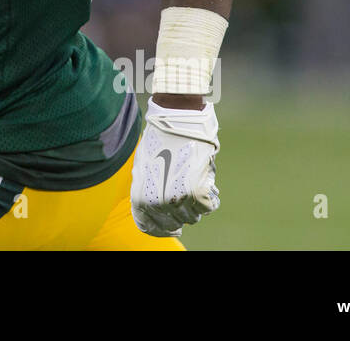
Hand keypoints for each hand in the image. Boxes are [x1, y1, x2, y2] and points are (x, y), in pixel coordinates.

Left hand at [130, 97, 219, 236]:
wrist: (175, 120)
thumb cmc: (158, 140)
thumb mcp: (143, 168)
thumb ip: (147, 191)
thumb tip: (156, 209)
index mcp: (140, 198)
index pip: (151, 228)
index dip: (163, 227)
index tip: (172, 224)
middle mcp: (157, 203)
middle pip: (175, 224)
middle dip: (181, 212)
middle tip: (184, 193)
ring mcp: (177, 200)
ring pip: (193, 217)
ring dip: (194, 203)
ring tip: (191, 179)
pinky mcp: (197, 193)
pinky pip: (209, 206)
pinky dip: (209, 195)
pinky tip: (203, 179)